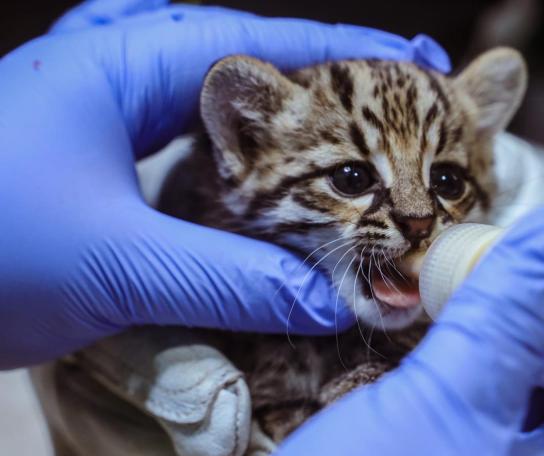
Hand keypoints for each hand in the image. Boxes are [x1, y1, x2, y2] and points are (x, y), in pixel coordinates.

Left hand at [0, 0, 449, 367]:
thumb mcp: (118, 263)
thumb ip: (238, 279)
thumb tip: (338, 303)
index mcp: (132, 58)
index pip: (273, 44)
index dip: (358, 62)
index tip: (428, 77)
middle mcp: (123, 68)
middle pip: (259, 71)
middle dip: (334, 97)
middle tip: (403, 125)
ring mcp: (106, 109)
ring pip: (226, 113)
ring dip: (291, 136)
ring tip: (356, 156)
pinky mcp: (95, 156)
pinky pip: (194, 150)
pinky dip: (245, 172)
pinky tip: (274, 196)